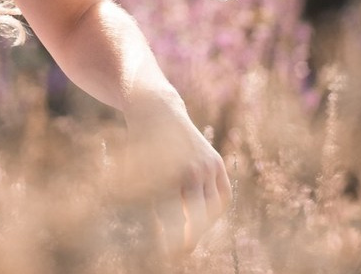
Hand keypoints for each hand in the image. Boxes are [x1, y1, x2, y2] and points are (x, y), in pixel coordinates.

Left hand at [122, 95, 230, 257]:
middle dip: (190, 238)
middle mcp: (190, 171)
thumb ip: (150, 202)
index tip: (167, 252)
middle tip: (183, 249)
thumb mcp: (137, 171)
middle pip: (198, 219)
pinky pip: (223, 195)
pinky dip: (216, 208)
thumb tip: (161, 235)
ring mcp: (207, 166)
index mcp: (167, 174)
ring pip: (213, 209)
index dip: (171, 239)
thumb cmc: (139, 143)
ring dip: (204, 224)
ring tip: (192, 231)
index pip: (174, 220)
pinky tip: (205, 215)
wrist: (156, 108)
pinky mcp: (216, 161)